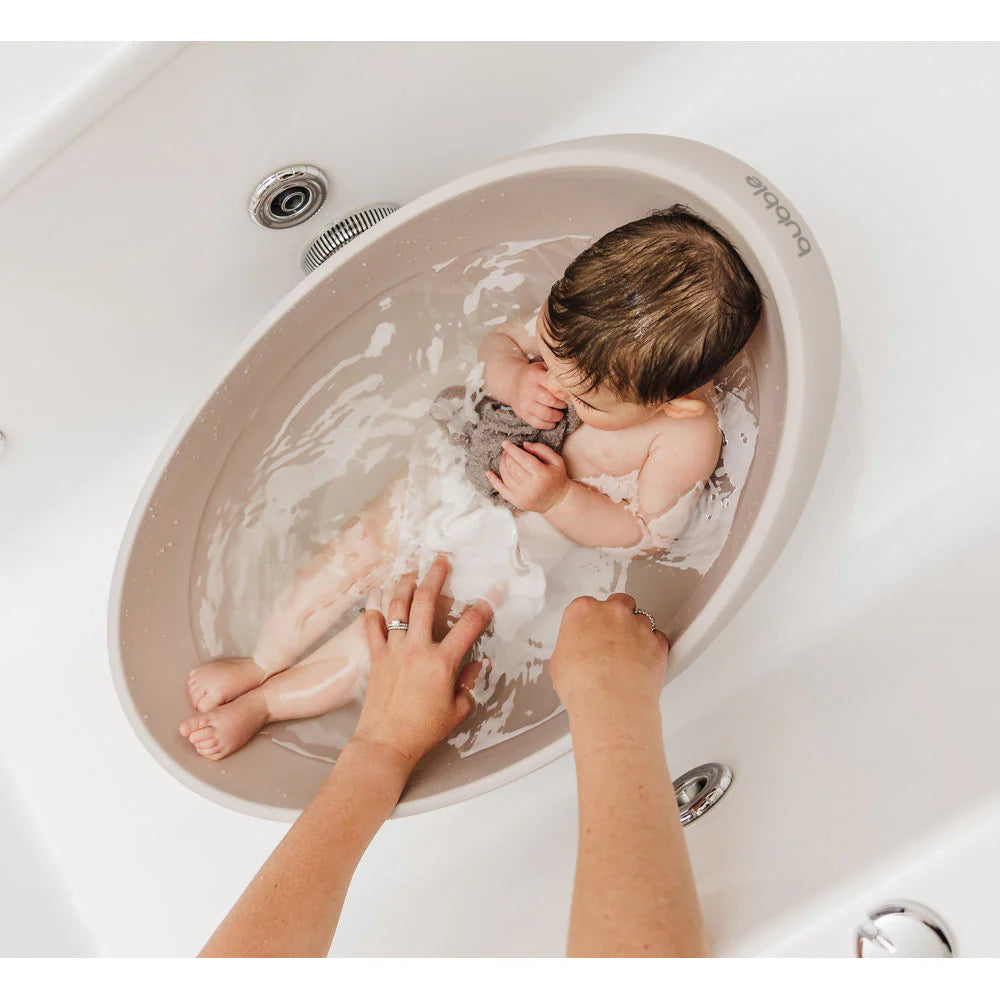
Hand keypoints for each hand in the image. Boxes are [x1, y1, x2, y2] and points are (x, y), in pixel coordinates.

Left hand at [353, 556, 491, 767]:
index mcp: (442, 663)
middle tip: (442, 559)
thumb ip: (469, 683)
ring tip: (411, 568)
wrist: (385, 744)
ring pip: (397, 606)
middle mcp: (417, 649)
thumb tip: (478, 663)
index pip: (469, 625)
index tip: (496, 589)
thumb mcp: (457, 710)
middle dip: (436, 575)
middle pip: (427, 601)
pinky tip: (376, 594)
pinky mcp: (376, 657)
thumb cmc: (423, 731)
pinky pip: (371, 626)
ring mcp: (393, 650)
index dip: (486, 605)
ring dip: (405, 583)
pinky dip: (373, 608)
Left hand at [486, 441, 570, 512]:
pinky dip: (493, 480)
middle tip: (506, 450)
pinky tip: (489, 472)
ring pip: (506, 475)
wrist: (557, 501)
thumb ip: (542, 449)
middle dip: (507, 456)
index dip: (512, 449)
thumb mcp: (556, 460)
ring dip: (502, 464)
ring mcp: (522, 495)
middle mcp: (530, 485)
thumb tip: (523, 445)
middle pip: (512, 466)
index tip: (505, 443)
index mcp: (541, 474)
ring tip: (504, 458)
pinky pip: (500, 489)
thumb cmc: (556, 478)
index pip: (522, 458)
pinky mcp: (516, 501)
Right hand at [511, 361, 566, 429]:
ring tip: (560, 413)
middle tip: (565, 404)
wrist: (512, 383)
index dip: (565, 391)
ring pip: (547, 415)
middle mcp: (529, 390)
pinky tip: (553, 421)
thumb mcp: (541, 367)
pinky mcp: (522, 414)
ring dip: (557, 416)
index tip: (569, 393)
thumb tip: (574, 379)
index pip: (554, 386)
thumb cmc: (533, 376)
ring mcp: (525, 403)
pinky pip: (538, 424)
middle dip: (562, 405)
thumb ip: (555, 371)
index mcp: (535, 376)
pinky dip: (549, 425)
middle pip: (552, 401)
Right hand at [549, 593, 668, 719]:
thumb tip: (573, 656)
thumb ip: (570, 648)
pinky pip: (658, 638)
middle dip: (616, 618)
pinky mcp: (657, 641)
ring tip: (628, 655)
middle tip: (610, 639)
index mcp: (583, 611)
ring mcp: (637, 625)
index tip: (589, 633)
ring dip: (636, 632)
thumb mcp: (559, 663)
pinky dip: (653, 647)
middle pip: (618, 603)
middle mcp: (612, 612)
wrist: (609, 702)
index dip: (590, 621)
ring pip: (641, 619)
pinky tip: (642, 661)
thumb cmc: (583, 684)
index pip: (587, 605)